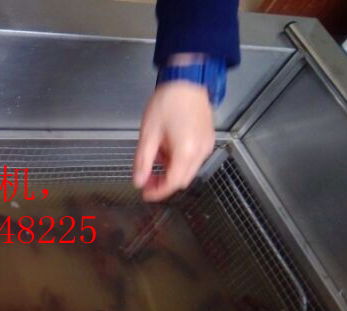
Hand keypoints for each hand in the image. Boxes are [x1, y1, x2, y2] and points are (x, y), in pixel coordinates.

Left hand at [133, 82, 214, 201]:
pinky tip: (167, 147)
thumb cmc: (168, 102)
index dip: (158, 192)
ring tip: (155, 154)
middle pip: (182, 180)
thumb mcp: (148, 134)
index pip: (173, 183)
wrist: (187, 81)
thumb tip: (138, 180)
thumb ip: (142, 160)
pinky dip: (179, 160)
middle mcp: (200, 151)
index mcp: (186, 151)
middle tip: (146, 178)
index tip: (145, 194)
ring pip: (188, 170)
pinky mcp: (207, 139)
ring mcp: (206, 145)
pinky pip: (193, 158)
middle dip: (163, 183)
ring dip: (170, 170)